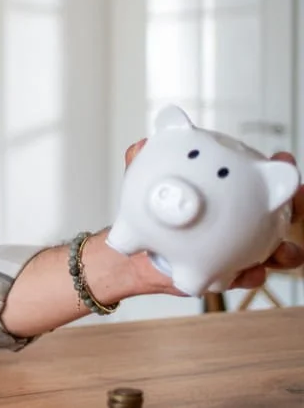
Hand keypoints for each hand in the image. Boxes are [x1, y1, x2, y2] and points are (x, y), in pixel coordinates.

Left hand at [122, 140, 303, 293]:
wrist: (134, 253)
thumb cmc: (148, 213)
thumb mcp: (141, 184)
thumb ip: (140, 163)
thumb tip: (141, 144)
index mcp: (226, 194)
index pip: (260, 178)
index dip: (279, 168)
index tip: (283, 159)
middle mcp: (239, 221)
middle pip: (280, 213)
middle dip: (297, 206)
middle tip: (296, 198)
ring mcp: (238, 249)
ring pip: (276, 250)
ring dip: (287, 250)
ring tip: (283, 250)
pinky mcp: (228, 274)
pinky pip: (248, 277)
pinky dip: (252, 276)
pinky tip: (250, 273)